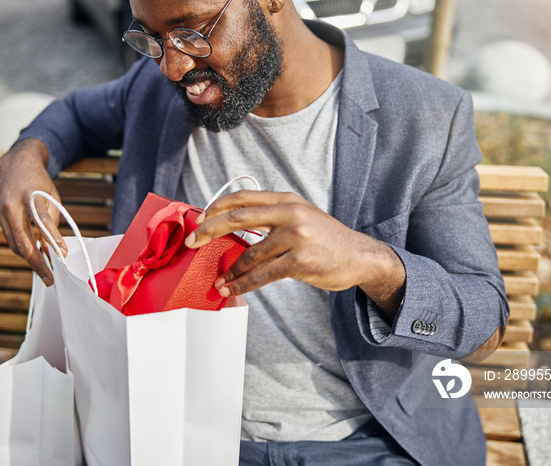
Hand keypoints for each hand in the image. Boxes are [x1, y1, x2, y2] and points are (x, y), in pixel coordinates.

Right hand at [0, 138, 66, 285]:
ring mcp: (2, 212)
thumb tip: (57, 250)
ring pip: (15, 244)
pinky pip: (11, 239)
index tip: (62, 257)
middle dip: (36, 263)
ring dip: (29, 259)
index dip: (52, 241)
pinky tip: (35, 257)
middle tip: (50, 278)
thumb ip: (52, 223)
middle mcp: (12, 205)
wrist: (16, 164)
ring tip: (45, 271)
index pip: (42, 223)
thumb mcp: (52, 197)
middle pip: (23, 242)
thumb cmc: (39, 181)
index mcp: (31, 196)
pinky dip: (23, 249)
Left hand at [184, 191, 405, 315]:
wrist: (359, 256)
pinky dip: (243, 284)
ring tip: (217, 281)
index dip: (216, 208)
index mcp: (286, 199)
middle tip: (191, 242)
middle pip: (237, 218)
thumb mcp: (301, 217)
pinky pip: (262, 275)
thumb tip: (233, 229)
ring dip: (229, 270)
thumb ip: (272, 218)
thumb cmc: (325, 239)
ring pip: (249, 254)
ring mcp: (295, 236)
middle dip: (209, 231)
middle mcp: (289, 213)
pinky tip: (232, 289)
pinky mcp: (299, 260)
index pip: (242, 198)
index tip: (198, 220)